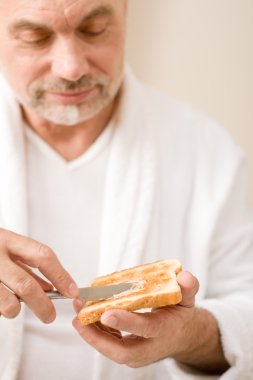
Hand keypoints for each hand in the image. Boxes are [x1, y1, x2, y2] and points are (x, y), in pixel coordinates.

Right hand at [0, 228, 77, 322]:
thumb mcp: (7, 246)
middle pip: (26, 285)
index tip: (72, 290)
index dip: (61, 274)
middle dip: (43, 304)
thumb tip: (51, 287)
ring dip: (15, 310)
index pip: (42, 256)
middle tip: (50, 315)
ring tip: (12, 304)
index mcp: (7, 240)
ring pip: (7, 304)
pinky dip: (0, 308)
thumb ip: (27, 265)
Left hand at [72, 271, 198, 367]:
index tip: (107, 313)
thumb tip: (184, 277)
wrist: (180, 336)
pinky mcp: (127, 352)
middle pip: (121, 350)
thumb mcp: (187, 299)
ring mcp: (137, 354)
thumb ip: (188, 287)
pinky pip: (108, 344)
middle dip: (97, 337)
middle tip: (79, 318)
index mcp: (164, 331)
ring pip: (110, 349)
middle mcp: (149, 347)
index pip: (145, 328)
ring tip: (77, 311)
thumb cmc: (179, 314)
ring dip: (91, 333)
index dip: (126, 322)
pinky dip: (95, 332)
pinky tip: (85, 314)